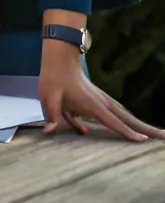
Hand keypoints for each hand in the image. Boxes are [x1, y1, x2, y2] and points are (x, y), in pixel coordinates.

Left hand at [39, 40, 163, 141]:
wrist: (60, 62)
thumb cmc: (54, 80)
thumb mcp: (49, 98)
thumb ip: (51, 116)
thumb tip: (49, 131)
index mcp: (93, 105)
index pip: (112, 121)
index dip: (126, 132)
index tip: (143, 141)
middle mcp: (103, 103)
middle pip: (128, 119)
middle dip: (146, 129)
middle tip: (164, 137)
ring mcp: (104, 101)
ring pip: (126, 115)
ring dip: (142, 125)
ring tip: (158, 135)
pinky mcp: (102, 100)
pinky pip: (120, 114)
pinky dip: (131, 121)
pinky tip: (137, 129)